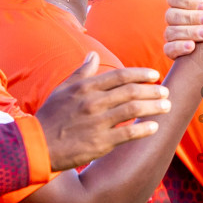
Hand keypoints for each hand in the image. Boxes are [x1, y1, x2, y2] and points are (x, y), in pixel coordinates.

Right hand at [37, 58, 169, 169]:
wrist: (36, 146)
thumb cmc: (50, 117)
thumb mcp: (62, 90)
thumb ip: (81, 73)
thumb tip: (92, 55)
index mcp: (85, 87)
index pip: (120, 76)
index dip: (141, 74)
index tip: (154, 75)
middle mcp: (93, 102)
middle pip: (131, 91)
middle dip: (153, 90)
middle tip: (165, 91)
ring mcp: (97, 122)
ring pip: (134, 109)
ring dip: (154, 107)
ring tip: (166, 106)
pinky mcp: (100, 142)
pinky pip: (128, 132)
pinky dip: (144, 129)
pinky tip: (154, 127)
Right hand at [163, 0, 202, 58]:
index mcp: (178, 1)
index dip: (190, 1)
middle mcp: (172, 17)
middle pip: (171, 15)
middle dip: (191, 17)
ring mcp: (171, 34)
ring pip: (169, 33)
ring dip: (188, 33)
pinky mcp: (172, 50)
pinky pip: (169, 50)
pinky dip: (179, 48)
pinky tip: (192, 48)